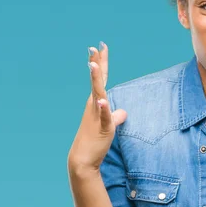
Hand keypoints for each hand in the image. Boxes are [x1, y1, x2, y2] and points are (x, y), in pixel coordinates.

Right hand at [67, 42, 127, 171]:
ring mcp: (97, 115)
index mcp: (96, 102)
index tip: (100, 47)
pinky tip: (103, 101)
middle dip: (96, 63)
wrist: (83, 160)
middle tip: (94, 46)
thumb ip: (115, 116)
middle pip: (98, 81)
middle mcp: (94, 105)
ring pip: (98, 94)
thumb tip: (122, 112)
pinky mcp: (103, 128)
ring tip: (93, 64)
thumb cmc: (94, 141)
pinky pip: (104, 116)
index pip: (100, 79)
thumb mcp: (108, 126)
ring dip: (96, 80)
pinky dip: (104, 108)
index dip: (101, 63)